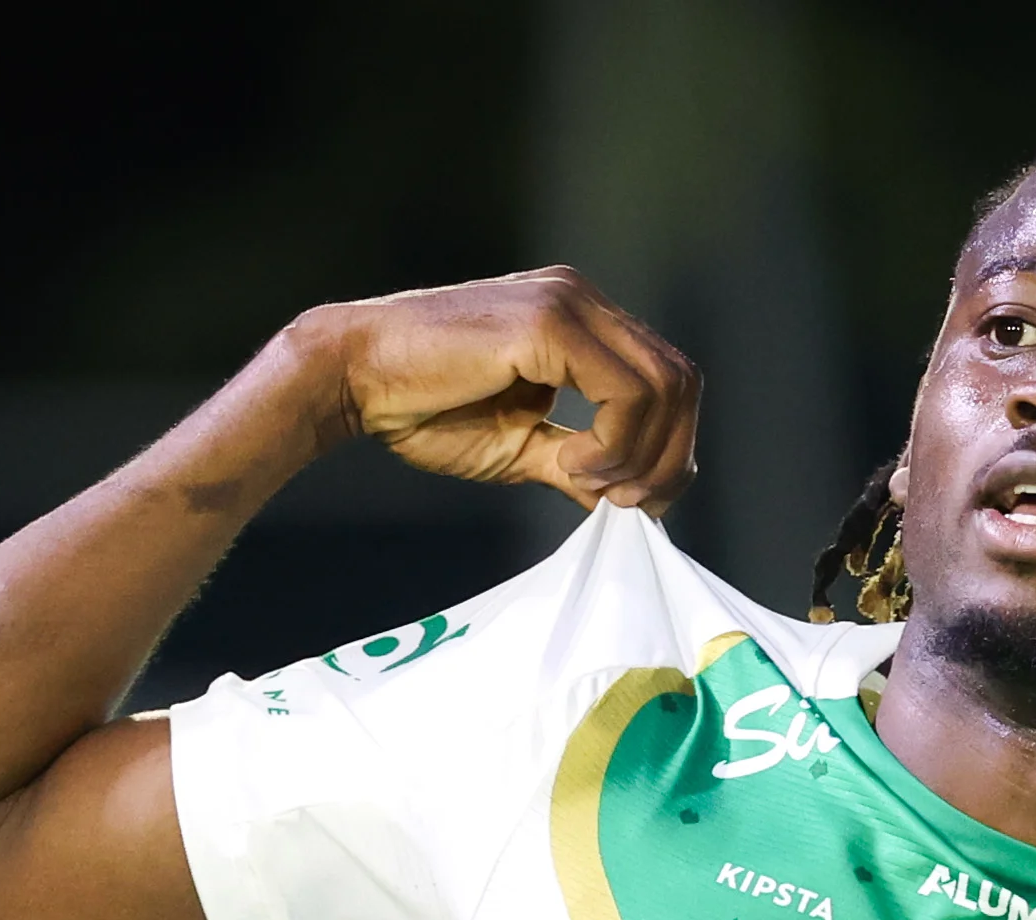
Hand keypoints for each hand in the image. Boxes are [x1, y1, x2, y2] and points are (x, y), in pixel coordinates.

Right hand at [291, 268, 701, 513]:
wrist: (354, 378)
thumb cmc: (423, 409)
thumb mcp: (520, 447)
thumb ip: (578, 463)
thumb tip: (629, 498)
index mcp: (581, 319)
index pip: (668, 378)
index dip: (671, 446)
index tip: (635, 500)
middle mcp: (583, 299)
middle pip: (680, 381)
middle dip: (669, 457)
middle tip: (628, 504)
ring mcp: (568, 304)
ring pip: (663, 386)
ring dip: (641, 454)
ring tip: (590, 482)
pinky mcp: (548, 322)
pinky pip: (625, 392)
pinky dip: (614, 442)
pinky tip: (571, 463)